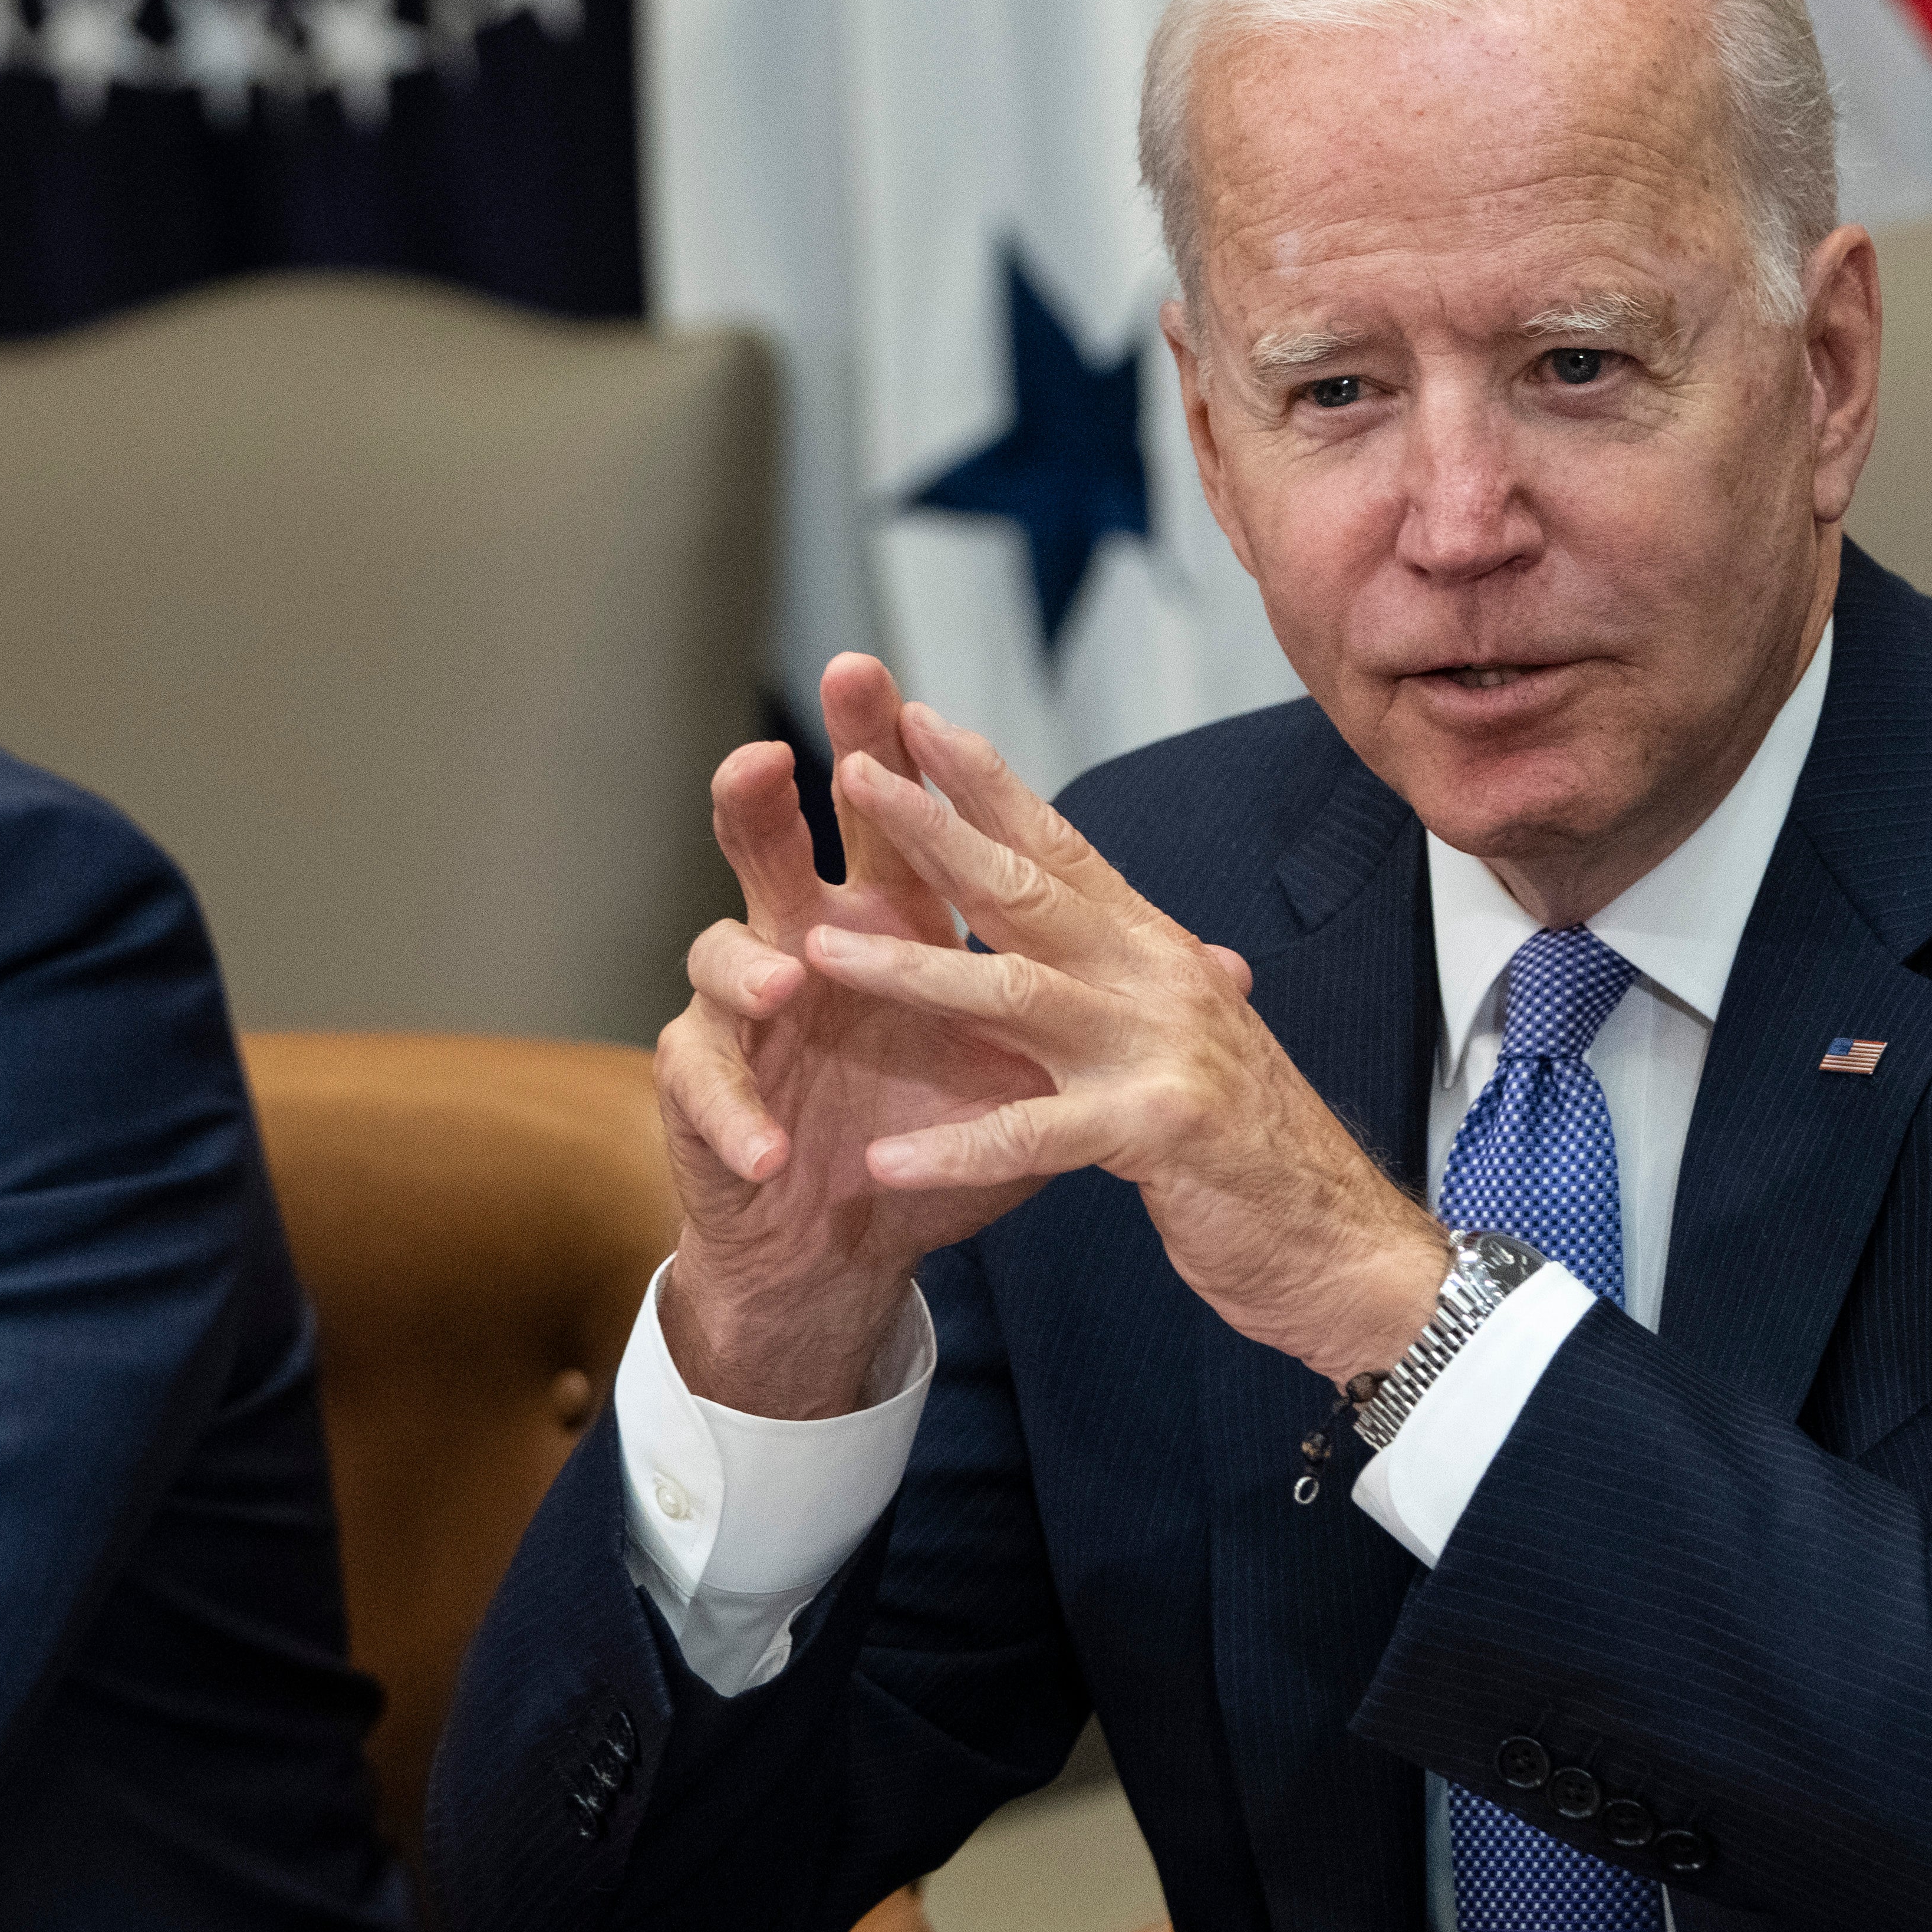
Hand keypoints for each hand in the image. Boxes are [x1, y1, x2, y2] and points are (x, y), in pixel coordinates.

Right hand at [653, 656, 1069, 1415]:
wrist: (840, 1239)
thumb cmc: (926, 1130)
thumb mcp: (1026, 1068)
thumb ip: (1100, 1000)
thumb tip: (1230, 960)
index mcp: (883, 922)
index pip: (886, 827)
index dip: (888, 758)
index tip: (900, 692)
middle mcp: (801, 943)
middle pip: (770, 848)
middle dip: (764, 799)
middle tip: (772, 753)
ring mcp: (744, 1013)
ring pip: (721, 954)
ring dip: (753, 966)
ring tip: (792, 981)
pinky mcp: (702, 1090)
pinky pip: (704, 1086)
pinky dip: (735, 1116)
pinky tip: (766, 1147)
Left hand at [791, 692, 1457, 1384]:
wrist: (1346, 1247)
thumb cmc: (1252, 1145)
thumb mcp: (1189, 1037)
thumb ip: (1140, 977)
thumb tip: (1124, 921)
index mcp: (1154, 951)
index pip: (1061, 845)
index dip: (988, 780)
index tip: (912, 720)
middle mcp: (1158, 979)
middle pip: (1027, 889)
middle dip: (934, 829)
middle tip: (851, 770)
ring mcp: (1160, 1050)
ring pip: (1015, 993)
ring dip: (910, 970)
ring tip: (817, 953)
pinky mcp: (1158, 1132)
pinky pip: (1035, 1136)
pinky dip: (956, 1148)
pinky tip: (883, 1160)